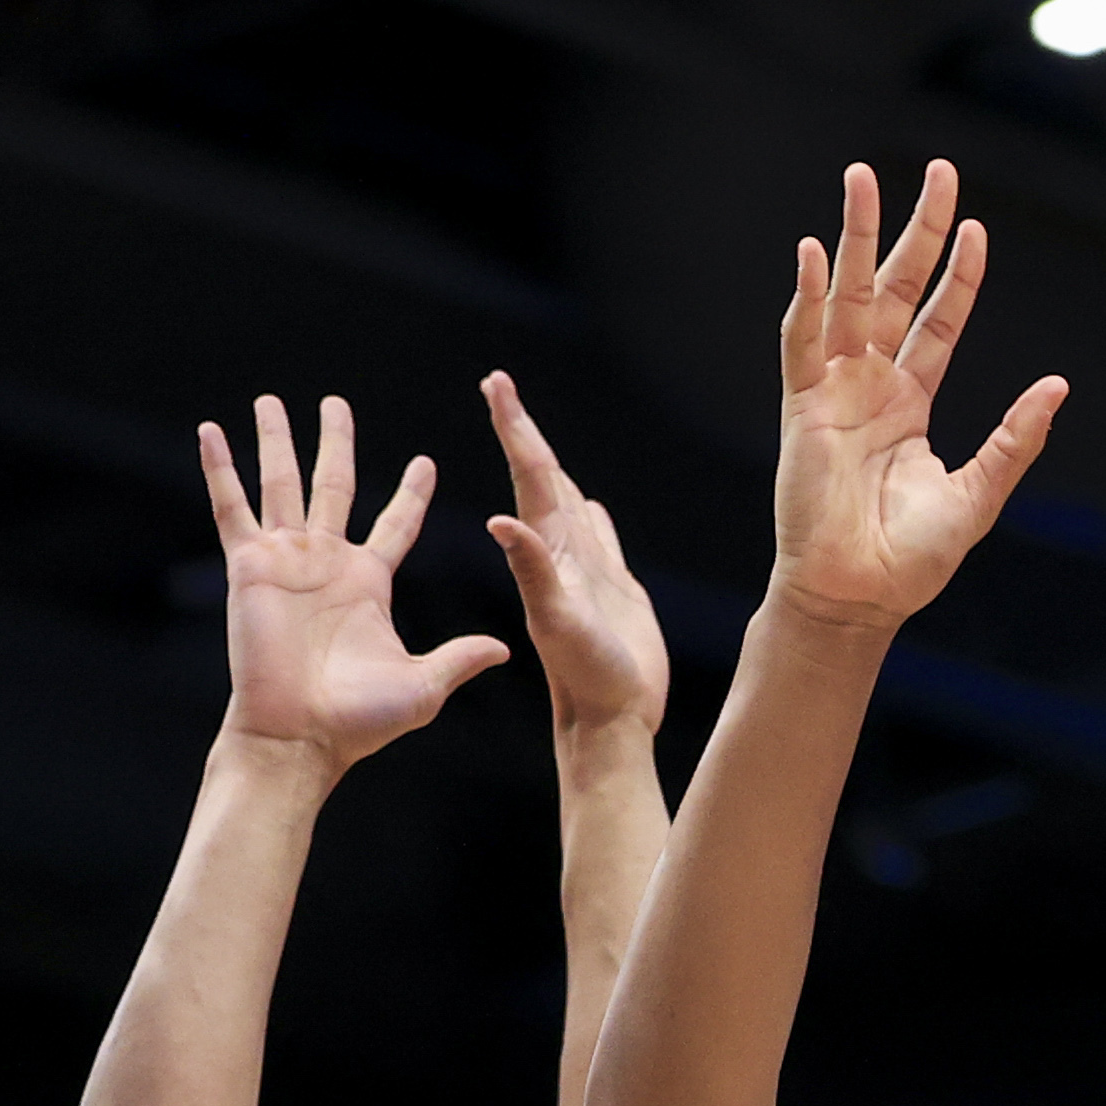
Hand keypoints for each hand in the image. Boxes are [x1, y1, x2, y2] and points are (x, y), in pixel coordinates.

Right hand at [200, 396, 509, 772]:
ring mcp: (285, 561)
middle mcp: (326, 562)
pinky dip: (219, 469)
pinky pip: (231, 508)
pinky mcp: (248, 567)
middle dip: (334, 442)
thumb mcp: (423, 685)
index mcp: (369, 582)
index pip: (396, 524)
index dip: (411, 493)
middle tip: (336, 404)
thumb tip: (504, 648)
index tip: (425, 461)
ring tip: (271, 401)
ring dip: (276, 441)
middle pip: (333, 484)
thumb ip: (459, 658)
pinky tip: (210, 432)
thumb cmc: (357, 722)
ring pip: (281, 484)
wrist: (299, 736)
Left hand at [481, 371, 668, 739]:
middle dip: (521, 432)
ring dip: (550, 466)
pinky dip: (589, 513)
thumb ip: (532, 572)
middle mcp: (560, 555)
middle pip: (540, 478)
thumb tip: (499, 520)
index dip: (514, 428)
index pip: (528, 476)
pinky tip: (587, 502)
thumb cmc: (584, 680)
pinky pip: (597, 537)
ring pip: (566, 503)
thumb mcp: (555, 622)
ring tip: (532, 434)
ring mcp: (584, 571)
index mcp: (545, 554)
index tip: (494, 383)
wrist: (611, 722)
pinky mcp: (610, 590)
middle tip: (499, 386)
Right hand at [769, 159, 1068, 635]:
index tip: (977, 229)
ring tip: (861, 178)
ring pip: (847, 297)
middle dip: (914, 230)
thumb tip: (1058, 386)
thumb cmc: (912, 559)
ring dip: (855, 238)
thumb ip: (1015, 439)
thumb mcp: (980, 493)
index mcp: (910, 402)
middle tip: (935, 172)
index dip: (959, 275)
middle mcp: (871, 385)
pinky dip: (808, 298)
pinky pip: (802, 342)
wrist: (858, 597)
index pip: (937, 321)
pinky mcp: (803, 409)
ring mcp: (834, 391)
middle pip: (895, 289)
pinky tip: (816, 254)